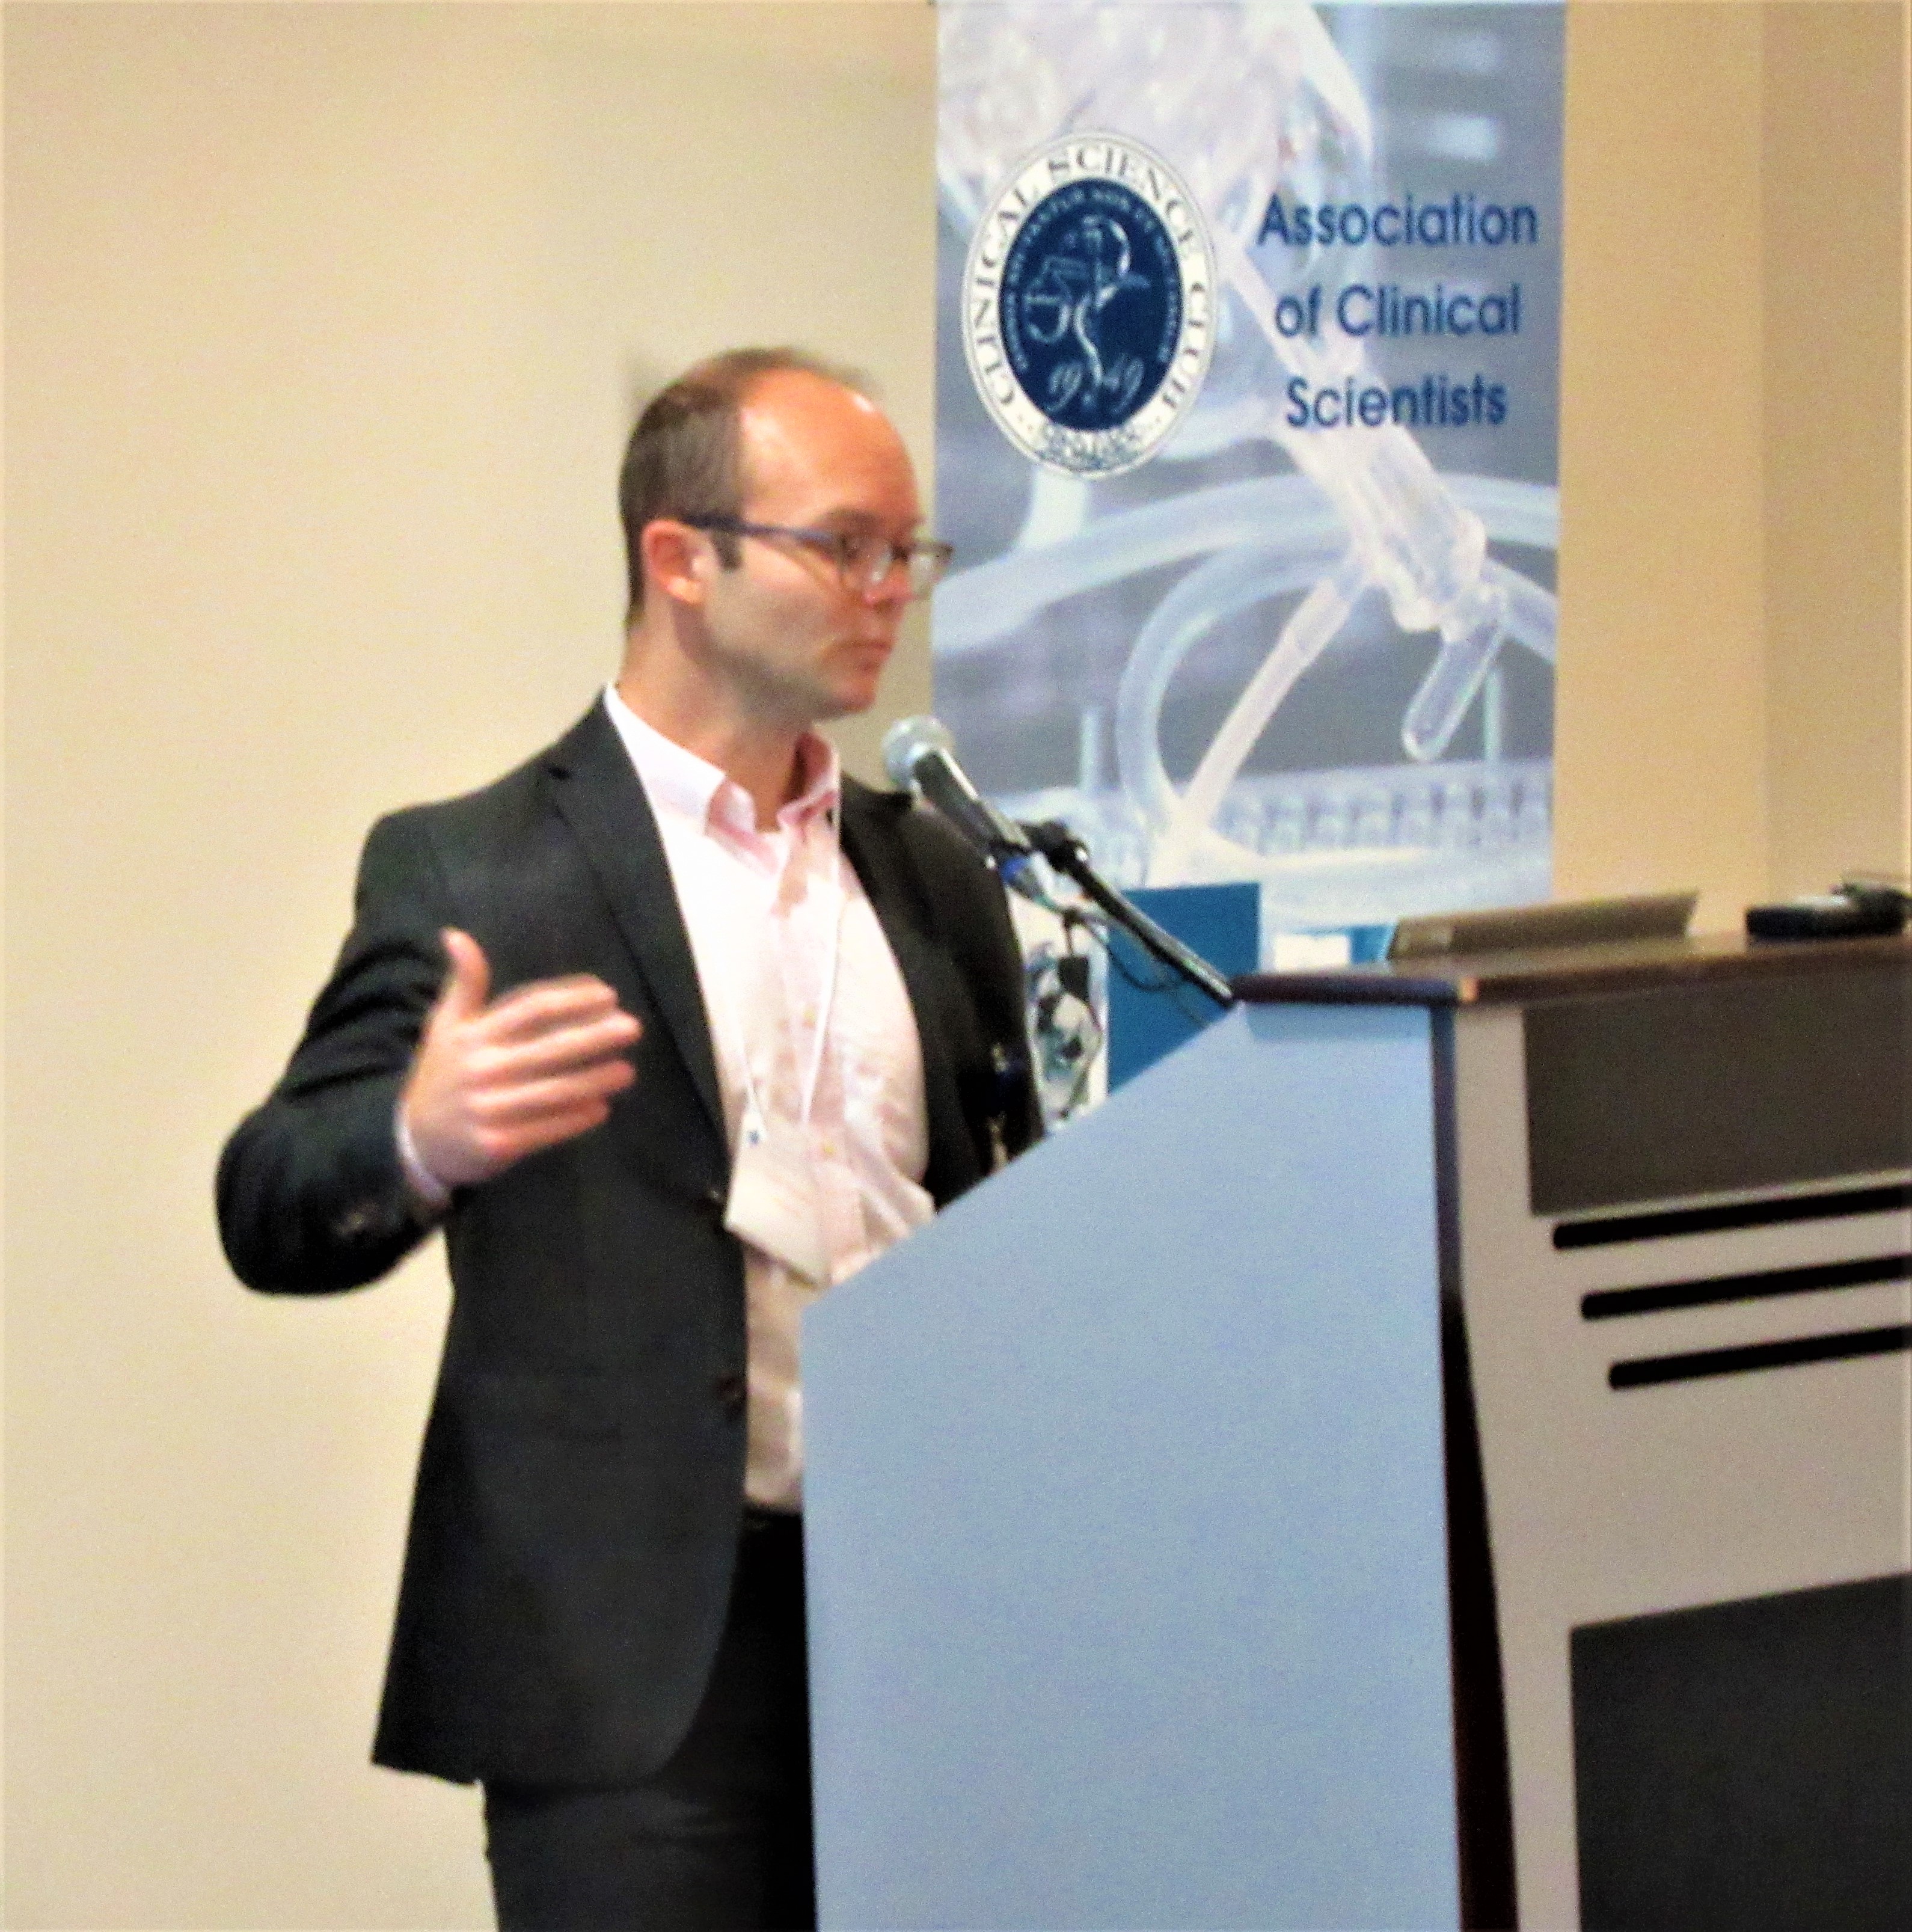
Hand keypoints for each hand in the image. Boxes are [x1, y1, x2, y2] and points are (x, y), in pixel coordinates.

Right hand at [400, 929, 640, 1189]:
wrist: (414, 1141)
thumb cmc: (442, 1075)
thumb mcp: (444, 1026)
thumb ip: (463, 984)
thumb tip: (456, 933)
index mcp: (472, 1036)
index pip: (530, 1009)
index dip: (571, 1000)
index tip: (607, 996)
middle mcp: (481, 1069)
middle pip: (548, 1049)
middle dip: (594, 1037)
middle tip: (632, 1028)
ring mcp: (488, 1109)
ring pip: (552, 1092)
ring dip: (593, 1080)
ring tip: (627, 1071)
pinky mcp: (496, 1145)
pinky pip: (544, 1130)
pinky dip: (574, 1119)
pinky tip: (601, 1108)